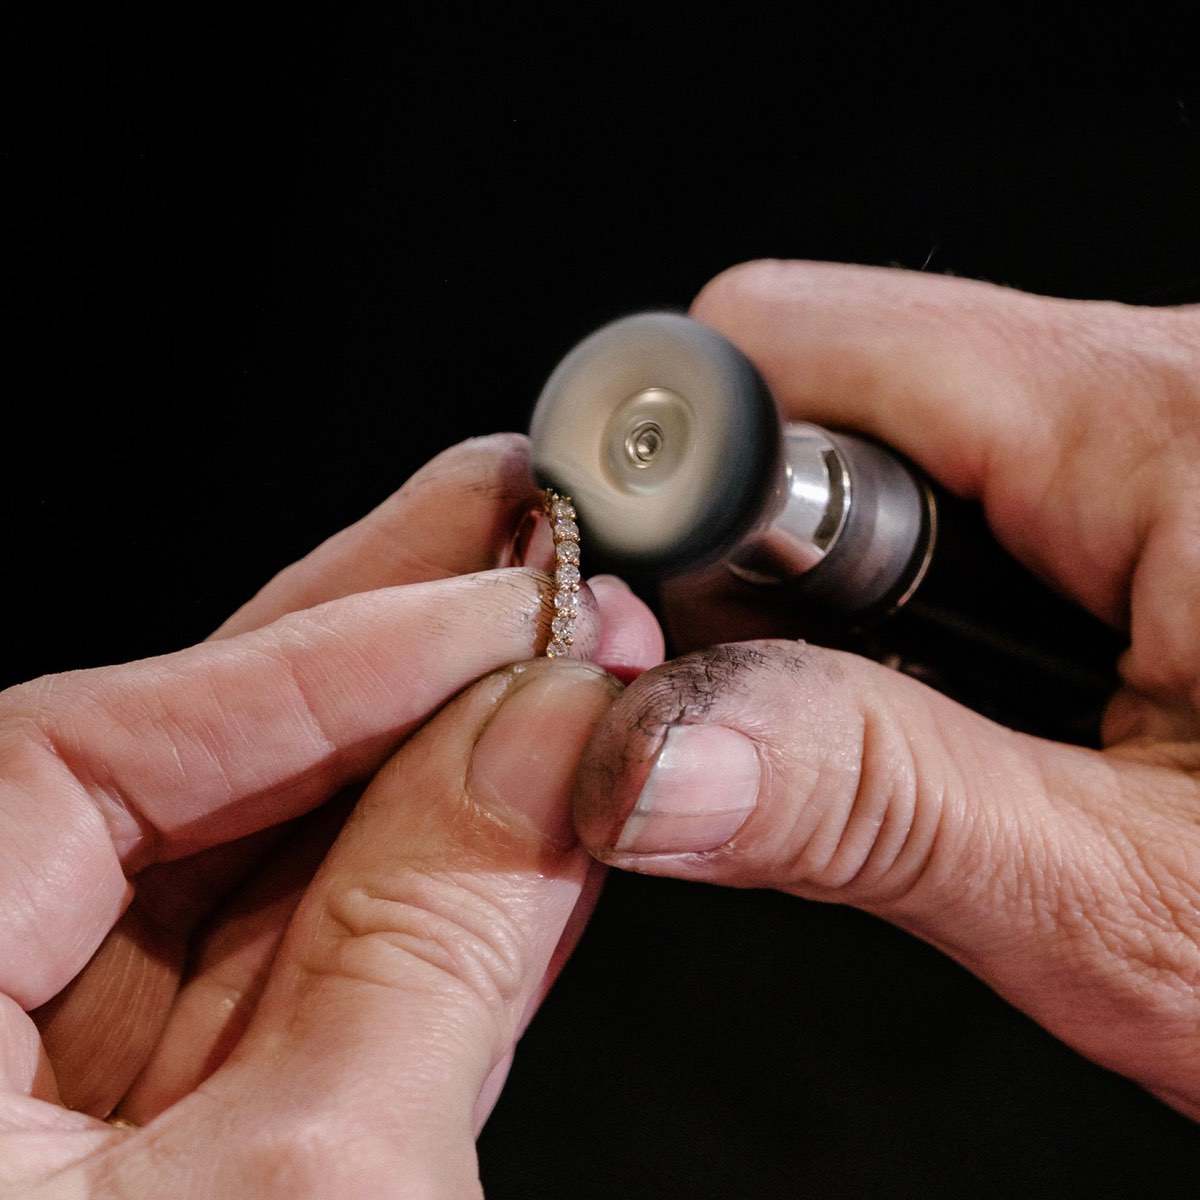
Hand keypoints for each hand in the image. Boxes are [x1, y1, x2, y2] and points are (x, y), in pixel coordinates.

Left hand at [1, 434, 661, 1195]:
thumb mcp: (313, 1199)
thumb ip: (428, 945)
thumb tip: (538, 739)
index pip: (73, 753)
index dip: (320, 660)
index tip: (491, 602)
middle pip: (176, 786)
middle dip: (378, 661)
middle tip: (511, 536)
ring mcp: (55, 1101)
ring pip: (263, 879)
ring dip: (433, 771)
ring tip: (554, 646)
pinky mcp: (168, 1150)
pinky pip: (300, 982)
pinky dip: (427, 907)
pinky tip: (536, 811)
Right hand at [572, 261, 1199, 1118]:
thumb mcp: (1139, 904)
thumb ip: (874, 804)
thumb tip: (642, 757)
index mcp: (1168, 422)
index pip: (788, 348)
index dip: (678, 475)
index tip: (639, 615)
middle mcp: (1167, 385)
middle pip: (824, 381)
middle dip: (755, 548)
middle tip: (801, 706)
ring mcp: (1166, 429)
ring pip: (885, 441)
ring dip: (839, 588)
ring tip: (921, 726)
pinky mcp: (1167, 484)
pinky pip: (967, 485)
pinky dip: (912, 593)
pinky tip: (967, 697)